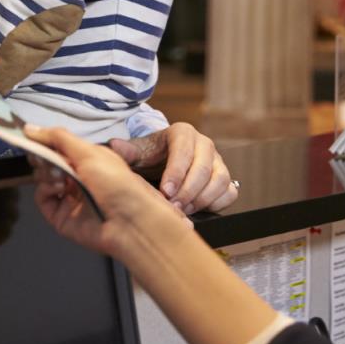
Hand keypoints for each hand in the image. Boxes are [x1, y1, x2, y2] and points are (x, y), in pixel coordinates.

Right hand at [27, 125, 190, 261]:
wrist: (128, 222)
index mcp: (88, 160)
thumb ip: (59, 138)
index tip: (29, 134)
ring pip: (42, 178)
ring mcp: (67, 197)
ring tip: (59, 175)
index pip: (59, 147)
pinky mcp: (59, 216)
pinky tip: (58, 187)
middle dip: (43, 155)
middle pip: (48, 161)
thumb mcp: (89, 152)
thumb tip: (29, 128)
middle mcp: (77, 177)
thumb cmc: (115, 181)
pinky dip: (46, 189)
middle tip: (42, 155)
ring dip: (46, 171)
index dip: (45, 140)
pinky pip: (42, 197)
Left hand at [111, 122, 237, 214]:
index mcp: (182, 133)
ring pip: (220, 180)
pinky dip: (216, 203)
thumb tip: (114, 146)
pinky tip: (196, 209)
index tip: (165, 191)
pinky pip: (229, 192)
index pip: (184, 150)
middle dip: (188, 191)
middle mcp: (204, 144)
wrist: (162, 162)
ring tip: (182, 210)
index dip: (176, 172)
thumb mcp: (137, 152)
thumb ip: (126, 150)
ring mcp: (218, 161)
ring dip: (202, 199)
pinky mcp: (225, 178)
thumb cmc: (149, 156)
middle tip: (172, 207)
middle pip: (204, 168)